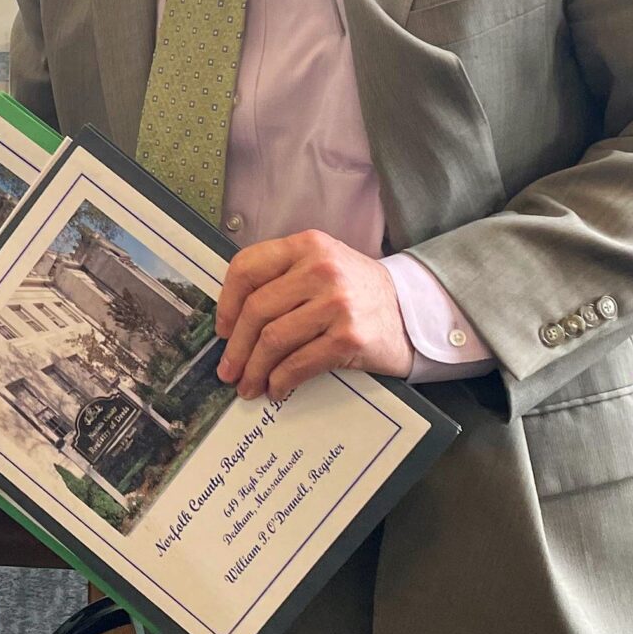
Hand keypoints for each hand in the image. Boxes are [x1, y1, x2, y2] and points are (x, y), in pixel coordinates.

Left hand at [218, 230, 412, 399]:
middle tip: (228, 369)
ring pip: (274, 339)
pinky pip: (299, 363)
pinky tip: (276, 387)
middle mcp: (321, 269)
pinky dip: (280, 380)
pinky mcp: (349, 338)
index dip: (226, 303)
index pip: (247, 268)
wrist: (410, 311)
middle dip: (236, 347)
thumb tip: (233, 319)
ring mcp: (337, 303)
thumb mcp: (320, 265)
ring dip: (254, 369)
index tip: (222, 329)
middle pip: (257, 309)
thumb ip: (281, 278)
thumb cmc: (356, 291)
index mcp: (307, 245)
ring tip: (247, 384)